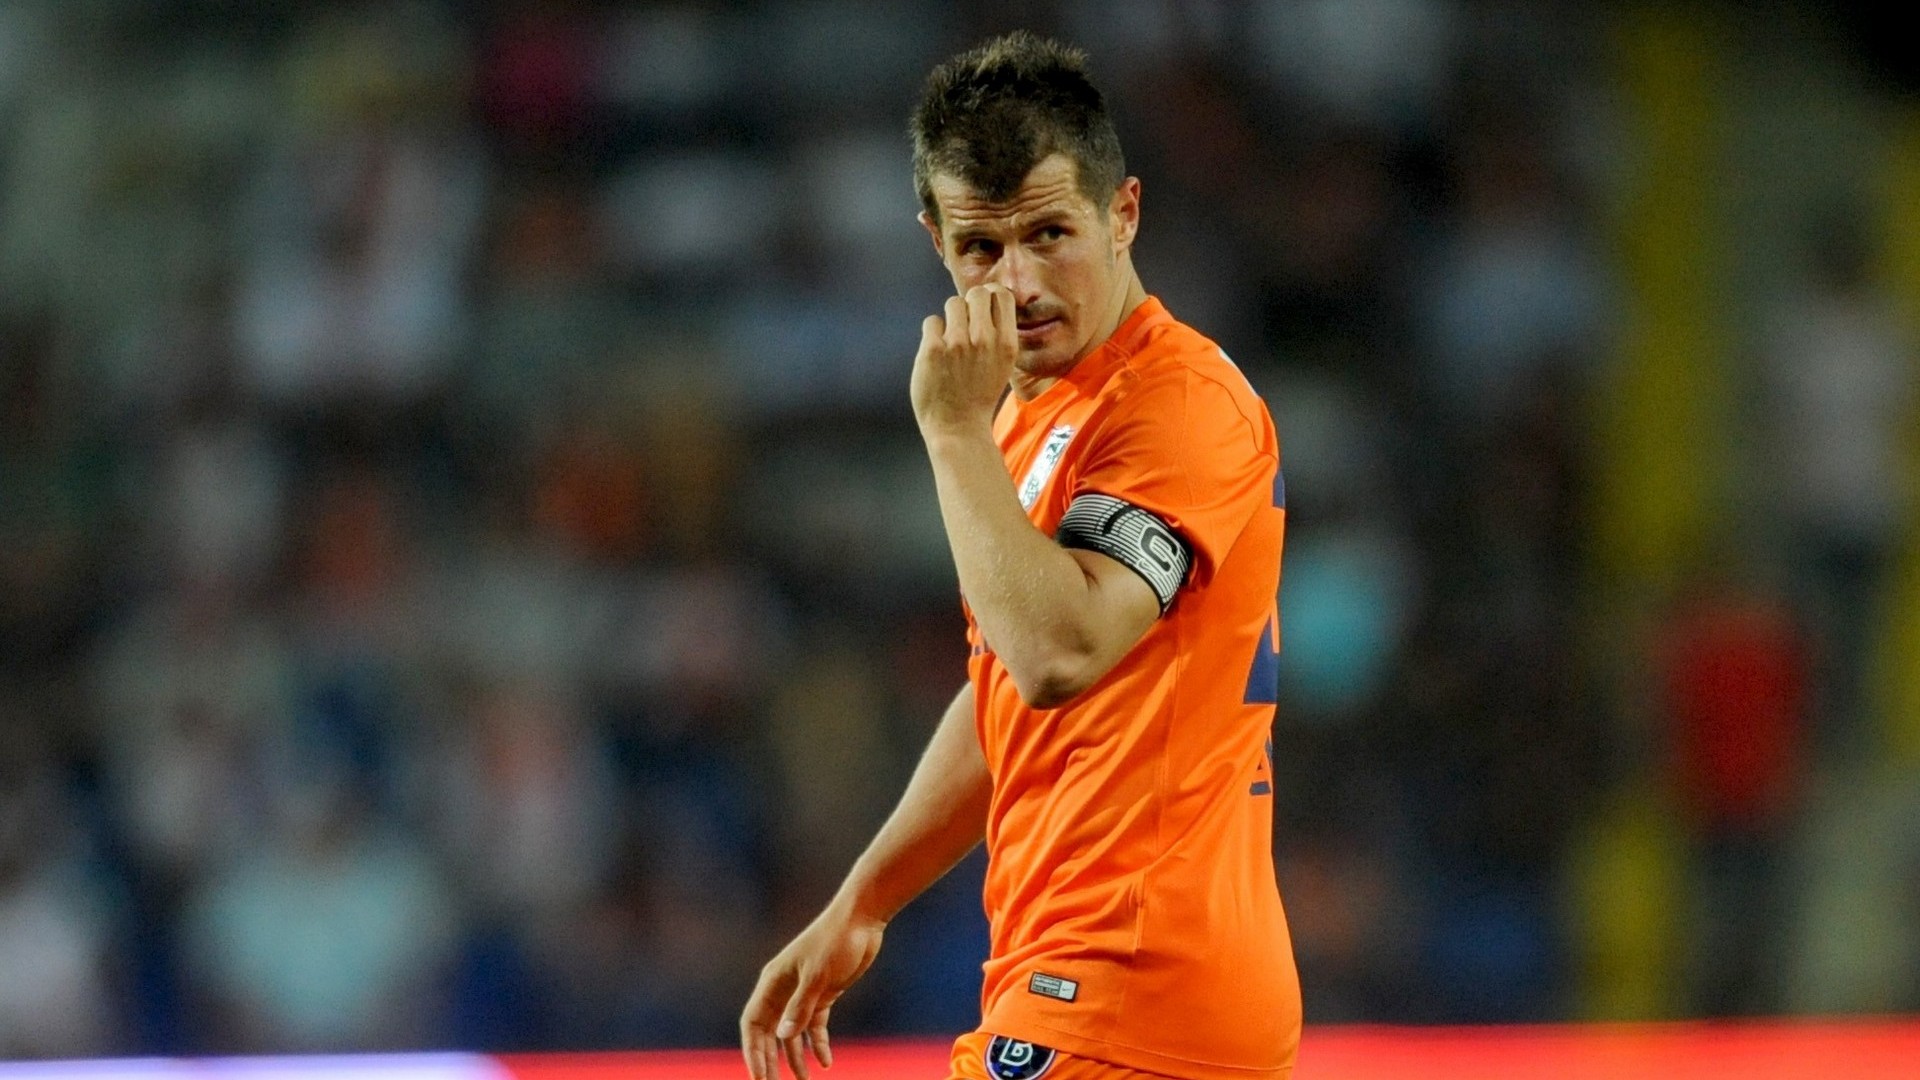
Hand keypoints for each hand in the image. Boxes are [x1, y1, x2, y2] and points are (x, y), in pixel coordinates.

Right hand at [740, 902, 885, 1078]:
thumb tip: (782, 1037)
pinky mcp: (824, 994)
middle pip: (769, 1033)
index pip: (753, 1024)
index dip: (753, 1051)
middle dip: (770, 1060)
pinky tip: (827, 1061)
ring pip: (792, 1033)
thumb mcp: (818, 975)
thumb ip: (800, 1006)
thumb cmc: (836, 940)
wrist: (862, 919)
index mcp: (772, 983)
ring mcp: (803, 993)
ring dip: (795, 1057)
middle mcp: (783, 990)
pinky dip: (818, 1044)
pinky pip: (815, 1026)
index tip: (759, 1076)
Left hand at [911, 284, 1016, 435]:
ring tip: (950, 342)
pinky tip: (937, 354)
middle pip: (976, 293)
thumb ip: (999, 334)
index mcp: (1006, 343)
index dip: (990, 297)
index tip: (982, 309)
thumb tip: (989, 300)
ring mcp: (958, 343)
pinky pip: (932, 321)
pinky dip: (932, 334)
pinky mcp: (933, 349)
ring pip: (953, 303)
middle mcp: (985, 339)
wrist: (958, 427)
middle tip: (963, 324)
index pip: (1001, 295)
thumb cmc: (979, 395)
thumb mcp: (1003, 366)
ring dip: (950, 319)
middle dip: (969, 303)